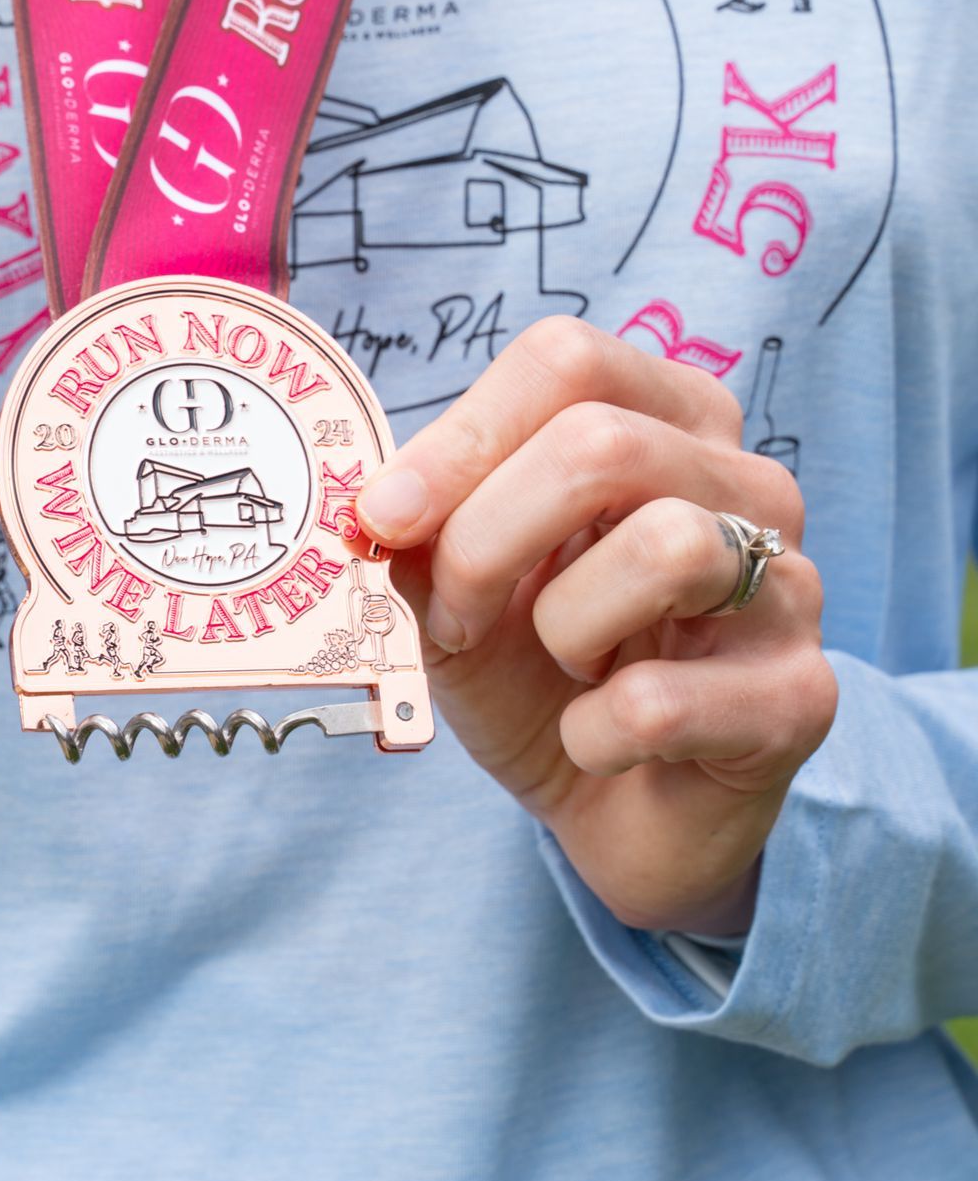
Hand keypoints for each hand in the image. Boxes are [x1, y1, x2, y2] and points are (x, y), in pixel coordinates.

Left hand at [353, 318, 834, 939]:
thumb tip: (378, 507)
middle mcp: (749, 484)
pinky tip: (598, 743)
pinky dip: (593, 734)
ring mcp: (792, 587)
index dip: (460, 438)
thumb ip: (424, 536)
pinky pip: (663, 699)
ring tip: (563, 667)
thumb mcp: (460, 593)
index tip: (384, 517)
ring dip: (562, 626)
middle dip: (486, 539)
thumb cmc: (544, 677)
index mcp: (667, 422)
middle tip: (457, 619)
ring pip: (665, 548)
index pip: (568, 363)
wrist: (623, 817)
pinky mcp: (802, 697)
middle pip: (602, 444)